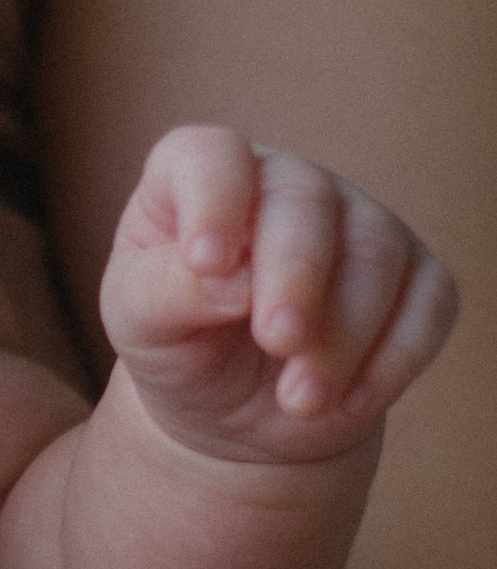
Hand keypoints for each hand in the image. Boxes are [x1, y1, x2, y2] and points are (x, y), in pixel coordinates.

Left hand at [100, 124, 456, 461]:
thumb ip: (165, 292)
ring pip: (376, 254)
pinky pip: (429, 304)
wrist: (233, 412)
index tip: (207, 263)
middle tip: (276, 342)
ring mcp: (358, 225)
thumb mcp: (140, 325)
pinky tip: (348, 402)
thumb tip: (230, 279)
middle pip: (306, 201)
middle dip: (295, 275)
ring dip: (343, 335)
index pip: (211, 156)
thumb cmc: (177, 346)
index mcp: (201, 177)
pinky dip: (393, 359)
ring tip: (299, 401)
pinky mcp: (415, 280)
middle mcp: (286, 184)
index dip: (214, 200)